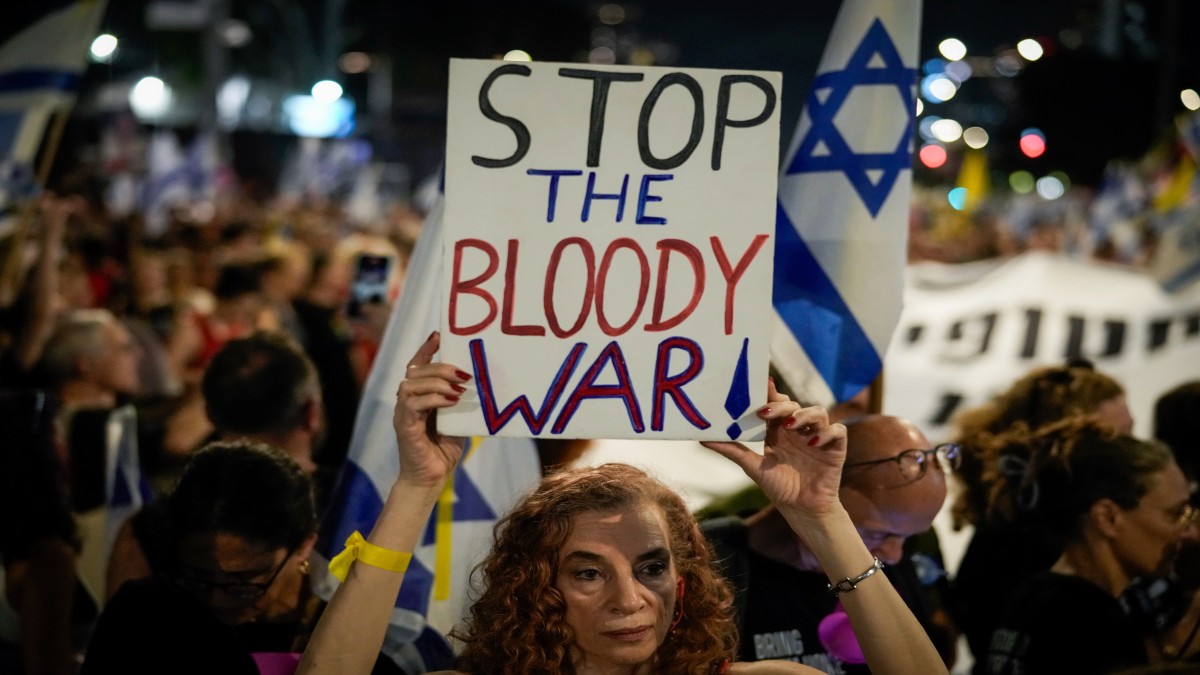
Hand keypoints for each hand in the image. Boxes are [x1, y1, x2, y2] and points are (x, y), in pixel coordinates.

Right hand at [393, 331, 467, 486]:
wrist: (431, 478)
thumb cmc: (443, 448)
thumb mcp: (457, 418)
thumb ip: (461, 400)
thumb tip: (481, 381)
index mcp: (418, 396)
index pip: (417, 365)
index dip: (427, 348)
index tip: (440, 335)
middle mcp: (406, 401)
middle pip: (416, 371)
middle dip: (441, 367)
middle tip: (464, 373)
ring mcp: (402, 413)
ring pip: (411, 384)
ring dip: (437, 382)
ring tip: (460, 388)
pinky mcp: (404, 426)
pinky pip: (413, 404)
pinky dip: (433, 399)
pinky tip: (451, 401)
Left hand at [703, 379, 846, 522]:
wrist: (802, 510)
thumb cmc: (779, 487)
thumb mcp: (752, 467)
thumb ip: (731, 450)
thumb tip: (702, 439)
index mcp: (779, 431)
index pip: (775, 404)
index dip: (769, 393)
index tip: (760, 384)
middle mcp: (798, 430)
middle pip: (794, 405)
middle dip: (781, 405)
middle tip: (766, 413)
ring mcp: (818, 437)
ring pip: (817, 412)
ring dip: (804, 415)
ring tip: (790, 425)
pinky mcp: (835, 448)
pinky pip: (837, 431)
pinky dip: (827, 432)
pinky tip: (813, 442)